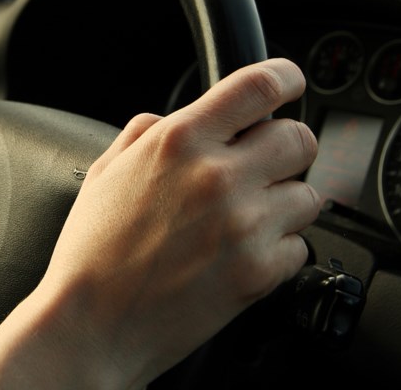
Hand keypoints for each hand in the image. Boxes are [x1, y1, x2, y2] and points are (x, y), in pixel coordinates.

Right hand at [0, 58, 319, 387]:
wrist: (92, 323)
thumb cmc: (91, 252)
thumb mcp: (104, 172)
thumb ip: (144, 133)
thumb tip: (173, 119)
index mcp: (179, 142)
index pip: (259, 85)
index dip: (285, 78)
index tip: (290, 84)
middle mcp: (218, 176)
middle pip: (300, 137)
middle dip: (285, 149)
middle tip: (263, 166)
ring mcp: (244, 224)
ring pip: (308, 195)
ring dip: (284, 203)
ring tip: (246, 219)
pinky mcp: (260, 271)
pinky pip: (300, 247)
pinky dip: (278, 250)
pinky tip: (240, 254)